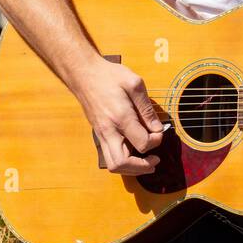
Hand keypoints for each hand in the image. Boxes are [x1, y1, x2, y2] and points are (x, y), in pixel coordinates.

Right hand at [75, 58, 166, 175]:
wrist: (83, 74)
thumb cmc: (109, 76)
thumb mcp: (134, 84)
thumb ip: (147, 108)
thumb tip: (157, 128)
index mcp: (120, 117)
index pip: (142, 143)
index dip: (156, 141)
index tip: (159, 132)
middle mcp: (108, 130)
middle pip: (122, 163)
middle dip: (142, 167)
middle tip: (155, 160)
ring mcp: (101, 135)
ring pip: (113, 165)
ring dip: (132, 168)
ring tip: (146, 161)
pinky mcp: (99, 135)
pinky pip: (110, 157)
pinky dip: (124, 161)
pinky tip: (134, 151)